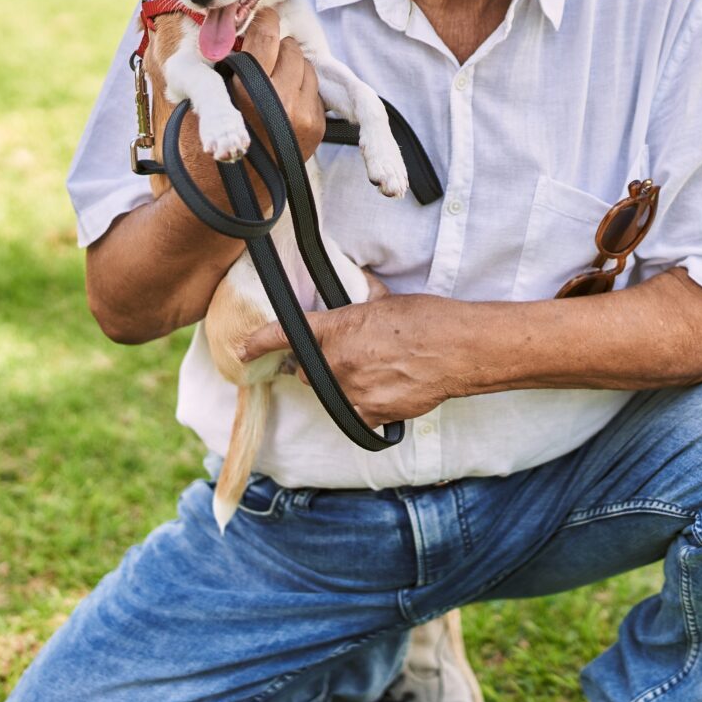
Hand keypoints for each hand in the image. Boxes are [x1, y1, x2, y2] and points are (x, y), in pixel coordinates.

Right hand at [171, 12, 326, 211]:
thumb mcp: (202, 94)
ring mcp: (302, 115)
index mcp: (246, 88)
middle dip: (276, 46)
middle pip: (291, 47)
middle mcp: (280, 100)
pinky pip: (314, 90)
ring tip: (271, 76)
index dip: (262, 21)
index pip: (267, 32)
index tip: (259, 19)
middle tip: (261, 54)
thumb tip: (241, 25)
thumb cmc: (203, 139)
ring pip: (307, 66)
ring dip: (291, 66)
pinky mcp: (316, 127)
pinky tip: (281, 98)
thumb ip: (222, 59)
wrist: (227, 192)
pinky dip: (300, 88)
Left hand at [234, 291, 482, 424]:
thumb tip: (356, 287)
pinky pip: (354, 412)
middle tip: (350, 355)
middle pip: (308, 371)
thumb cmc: (426, 320)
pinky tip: (386, 389)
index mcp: (336, 329)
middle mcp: (336, 363)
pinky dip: (364, 405)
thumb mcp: (385, 302)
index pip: (285, 334)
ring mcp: (352, 392)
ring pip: (330, 393)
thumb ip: (360, 302)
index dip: (259, 342)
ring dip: (343, 385)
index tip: (245, 350)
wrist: (457, 349)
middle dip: (320, 365)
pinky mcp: (370, 414)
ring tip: (375, 372)